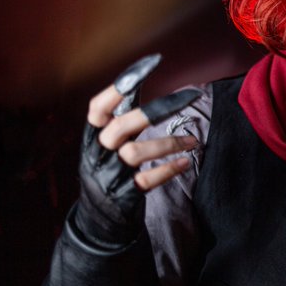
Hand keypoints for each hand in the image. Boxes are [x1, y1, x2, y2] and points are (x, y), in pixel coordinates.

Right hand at [74, 54, 200, 248]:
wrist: (96, 221)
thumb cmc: (107, 171)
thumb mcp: (106, 143)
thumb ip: (120, 116)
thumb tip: (136, 79)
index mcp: (91, 136)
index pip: (98, 107)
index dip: (120, 85)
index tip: (149, 64)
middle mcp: (97, 153)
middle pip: (122, 125)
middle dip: (157, 110)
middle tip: (190, 98)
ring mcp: (110, 174)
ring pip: (137, 152)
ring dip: (170, 143)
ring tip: (194, 141)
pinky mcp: (124, 194)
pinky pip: (147, 179)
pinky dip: (168, 169)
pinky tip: (185, 163)